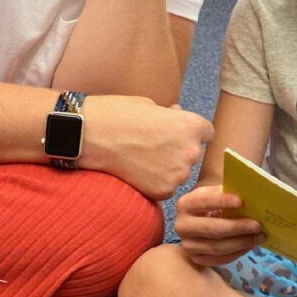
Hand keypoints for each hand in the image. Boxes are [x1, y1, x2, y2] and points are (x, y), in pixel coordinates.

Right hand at [80, 96, 213, 199]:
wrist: (90, 134)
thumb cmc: (119, 113)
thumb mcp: (150, 105)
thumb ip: (171, 115)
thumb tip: (178, 114)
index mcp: (192, 125)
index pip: (206, 133)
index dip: (190, 131)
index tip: (175, 132)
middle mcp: (190, 151)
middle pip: (194, 153)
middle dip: (179, 149)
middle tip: (154, 144)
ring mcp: (177, 174)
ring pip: (180, 171)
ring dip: (168, 167)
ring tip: (143, 156)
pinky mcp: (162, 191)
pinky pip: (166, 186)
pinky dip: (156, 181)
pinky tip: (138, 169)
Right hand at [174, 184, 264, 266]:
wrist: (200, 219)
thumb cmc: (213, 203)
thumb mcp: (215, 194)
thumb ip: (228, 192)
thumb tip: (250, 197)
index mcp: (185, 204)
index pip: (203, 201)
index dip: (222, 201)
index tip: (241, 201)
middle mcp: (182, 226)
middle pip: (212, 229)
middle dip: (237, 227)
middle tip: (257, 225)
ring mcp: (188, 245)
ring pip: (217, 247)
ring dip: (241, 242)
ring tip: (259, 236)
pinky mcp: (197, 259)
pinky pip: (220, 259)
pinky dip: (238, 252)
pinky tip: (250, 245)